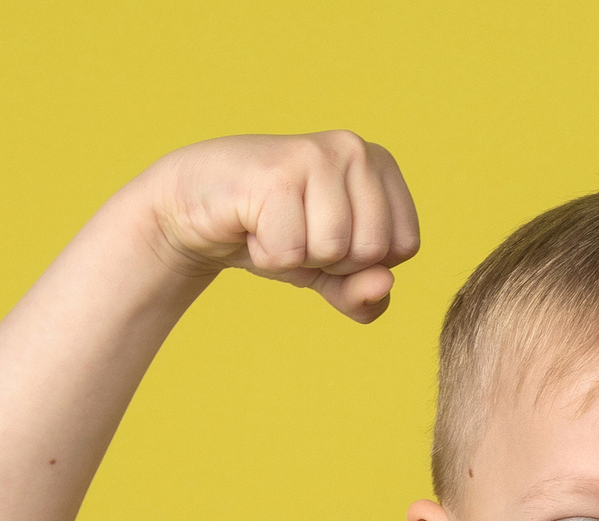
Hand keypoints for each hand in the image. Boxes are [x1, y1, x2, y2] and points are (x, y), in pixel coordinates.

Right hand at [143, 131, 421, 321]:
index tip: (323, 235)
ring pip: (334, 250)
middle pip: (372, 251)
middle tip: (293, 230)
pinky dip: (266, 255)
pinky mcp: (278, 173)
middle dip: (329, 261)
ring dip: (294, 257)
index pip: (404, 248)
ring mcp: (318, 155)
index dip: (360, 262)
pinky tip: (250, 224)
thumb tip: (385, 285)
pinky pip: (291, 252)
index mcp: (382, 166)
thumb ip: (365, 293)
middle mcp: (356, 150)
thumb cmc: (272, 234)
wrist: (194, 208)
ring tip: (272, 225)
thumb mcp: (329, 275)